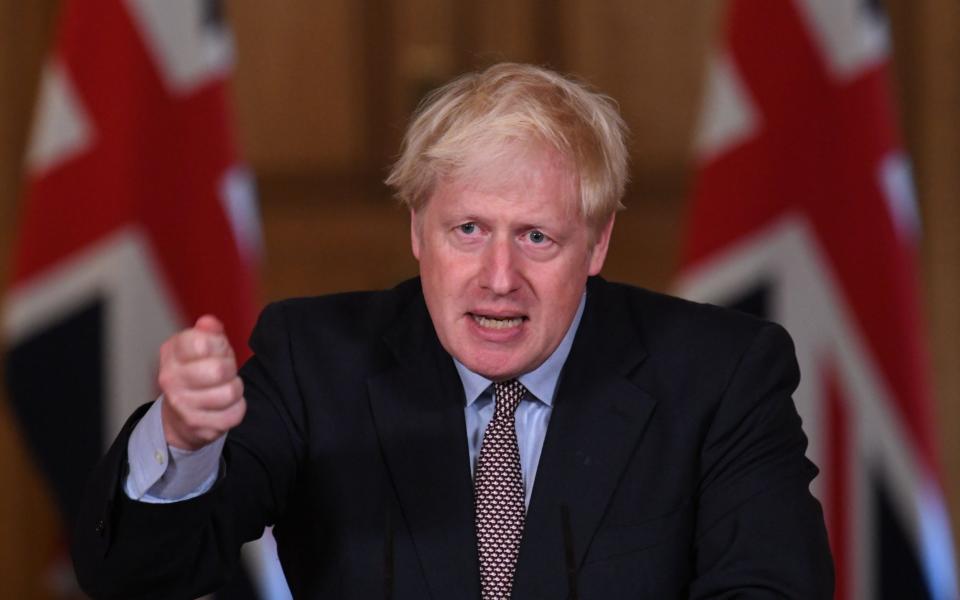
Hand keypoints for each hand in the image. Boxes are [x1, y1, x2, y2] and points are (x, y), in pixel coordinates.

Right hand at [158, 315, 245, 450]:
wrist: (179, 415)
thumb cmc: (197, 373)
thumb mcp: (201, 347)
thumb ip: (208, 332)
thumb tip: (209, 323)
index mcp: (171, 353)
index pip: (202, 342)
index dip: (219, 344)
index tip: (216, 349)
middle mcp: (170, 380)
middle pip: (219, 370)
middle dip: (230, 367)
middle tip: (225, 371)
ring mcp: (182, 406)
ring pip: (230, 392)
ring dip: (235, 388)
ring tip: (225, 387)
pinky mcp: (199, 427)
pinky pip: (235, 413)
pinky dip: (237, 407)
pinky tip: (225, 405)